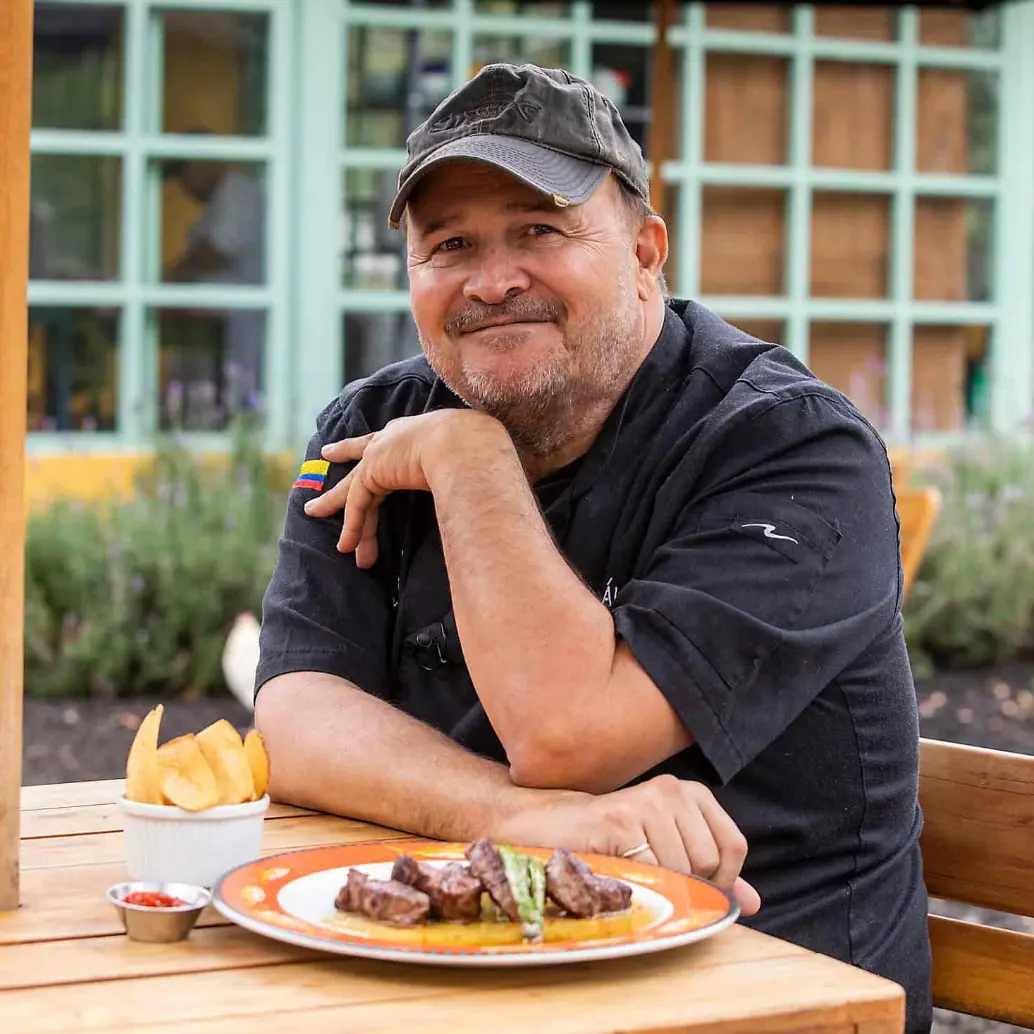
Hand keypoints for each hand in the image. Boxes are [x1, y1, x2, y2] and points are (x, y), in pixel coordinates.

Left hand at [303, 410, 504, 567]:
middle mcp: (393, 438)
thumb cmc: (478, 450)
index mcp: (416, 432)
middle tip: (320, 501)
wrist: (466, 442)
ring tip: (342, 548)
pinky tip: (349, 546)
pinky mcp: (372, 471)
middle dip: (340, 485)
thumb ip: (467, 476)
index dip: (365, 450)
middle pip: (361, 465)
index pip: (385, 444)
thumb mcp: (468, 460)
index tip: (344, 450)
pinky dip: (354, 527)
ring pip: (356, 492)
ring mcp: (380, 454)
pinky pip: (358, 504)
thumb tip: (496, 494)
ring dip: (351, 524)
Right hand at [494, 774, 761, 916]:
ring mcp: (648, 800)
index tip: (690, 884)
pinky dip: (638, 881)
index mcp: (692, 794)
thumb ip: (712, 874)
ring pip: (682, 869)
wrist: (554, 825)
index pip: (733, 846)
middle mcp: (673, 790)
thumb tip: (754, 902)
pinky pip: (652, 868)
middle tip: (649, 875)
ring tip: (631, 869)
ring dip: (658, 884)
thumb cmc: (613, 841)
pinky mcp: (622, 817)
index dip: (720, 878)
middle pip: (709, 862)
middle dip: (684, 884)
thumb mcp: (669, 852)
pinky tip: (618, 867)